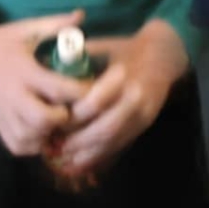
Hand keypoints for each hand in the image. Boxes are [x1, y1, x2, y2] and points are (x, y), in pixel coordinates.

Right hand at [0, 9, 91, 157]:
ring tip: (59, 120)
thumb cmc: (2, 41)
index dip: (81, 92)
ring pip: (32, 138)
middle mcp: (14, 96)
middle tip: (72, 107)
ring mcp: (4, 114)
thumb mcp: (28, 29)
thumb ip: (56, 24)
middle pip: (44, 119)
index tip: (92, 87)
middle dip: (64, 117)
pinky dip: (35, 144)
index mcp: (25, 71)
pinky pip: (21, 146)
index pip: (58, 88)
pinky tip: (42, 131)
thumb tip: (82, 14)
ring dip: (51, 133)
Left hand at [50, 19, 190, 177]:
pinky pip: (120, 145)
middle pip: (105, 128)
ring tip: (62, 158)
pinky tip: (79, 162)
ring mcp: (142, 115)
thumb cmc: (125, 48)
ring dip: (87, 154)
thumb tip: (45, 68)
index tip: (53, 121)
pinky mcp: (144, 126)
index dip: (73, 115)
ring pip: (113, 141)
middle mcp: (135, 99)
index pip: (95, 103)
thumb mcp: (102, 45)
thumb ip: (77, 58)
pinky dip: (99, 156)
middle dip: (78, 141)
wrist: (162, 55)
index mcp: (123, 76)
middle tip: (53, 146)